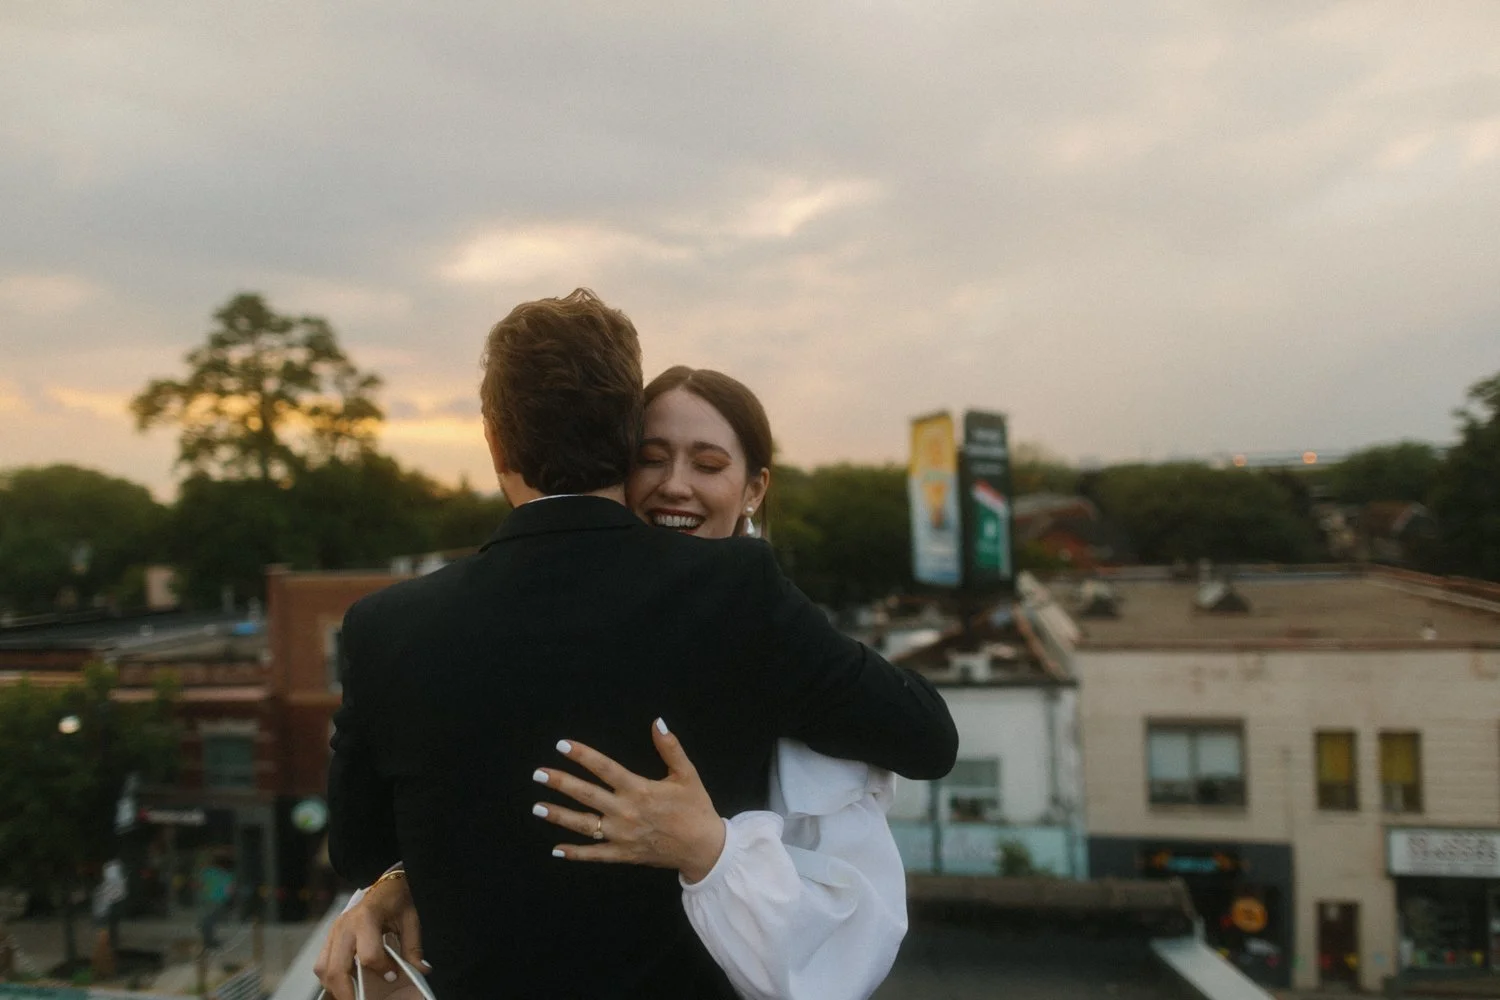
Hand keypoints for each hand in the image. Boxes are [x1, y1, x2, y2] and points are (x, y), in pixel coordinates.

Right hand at [314, 872, 425, 999]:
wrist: (385, 885)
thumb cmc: (397, 902)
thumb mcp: (411, 920)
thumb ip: (413, 948)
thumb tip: (421, 971)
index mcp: (366, 918)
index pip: (368, 954)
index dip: (381, 969)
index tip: (392, 976)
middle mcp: (345, 926)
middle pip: (337, 968)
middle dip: (348, 993)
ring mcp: (334, 932)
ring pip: (323, 969)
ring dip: (335, 988)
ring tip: (353, 996)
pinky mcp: (329, 937)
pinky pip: (321, 964)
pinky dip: (330, 979)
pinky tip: (346, 985)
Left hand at [532, 719, 726, 883]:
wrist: (704, 848)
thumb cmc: (696, 808)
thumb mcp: (687, 774)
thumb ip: (670, 748)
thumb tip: (657, 722)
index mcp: (639, 789)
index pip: (604, 768)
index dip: (582, 755)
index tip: (562, 746)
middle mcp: (625, 812)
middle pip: (586, 794)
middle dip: (560, 783)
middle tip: (538, 773)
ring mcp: (622, 835)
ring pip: (584, 825)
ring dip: (559, 815)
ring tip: (537, 807)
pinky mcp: (623, 854)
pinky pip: (595, 854)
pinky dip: (575, 853)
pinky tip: (556, 849)